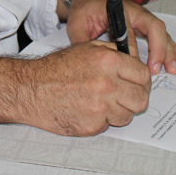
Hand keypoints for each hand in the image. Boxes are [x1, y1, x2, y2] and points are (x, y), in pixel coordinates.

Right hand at [24, 41, 150, 135]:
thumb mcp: (87, 48)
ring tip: (102, 102)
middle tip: (126, 96)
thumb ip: (114, 52)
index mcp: (108, 61)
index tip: (137, 82)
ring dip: (119, 111)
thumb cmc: (56, 68)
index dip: (141, 80)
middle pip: (141, 99)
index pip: (143, 75)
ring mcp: (100, 107)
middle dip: (135, 98)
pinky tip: (88, 109)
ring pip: (127, 115)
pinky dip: (102, 120)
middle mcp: (107, 84)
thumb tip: (135, 59)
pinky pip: (108, 125)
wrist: (31, 89)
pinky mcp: (92, 126)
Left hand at [65, 0, 175, 74]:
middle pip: (154, 28)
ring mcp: (142, 18)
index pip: (130, 33)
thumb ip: (82, 41)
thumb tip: (87, 62)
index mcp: (120, 11)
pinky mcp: (145, 24)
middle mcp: (136, 13)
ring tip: (175, 68)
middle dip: (160, 49)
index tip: (136, 67)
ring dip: (169, 51)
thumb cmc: (85, 6)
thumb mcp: (77, 22)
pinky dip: (170, 47)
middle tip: (160, 69)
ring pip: (161, 33)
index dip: (134, 51)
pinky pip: (161, 35)